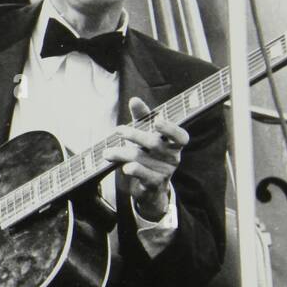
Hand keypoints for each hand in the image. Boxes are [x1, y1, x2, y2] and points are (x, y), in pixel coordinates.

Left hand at [105, 96, 188, 219]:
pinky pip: (144, 174)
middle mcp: (172, 157)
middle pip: (153, 143)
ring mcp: (165, 171)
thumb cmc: (149, 153)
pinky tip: (125, 168)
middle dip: (134, 135)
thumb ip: (142, 117)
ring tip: (107, 152)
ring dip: (121, 153)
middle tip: (118, 129)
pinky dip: (134, 170)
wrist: (151, 186)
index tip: (157, 121)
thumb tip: (134, 99)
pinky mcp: (155, 183)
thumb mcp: (146, 134)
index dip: (170, 129)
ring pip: (141, 158)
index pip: (180, 136)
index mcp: (174, 143)